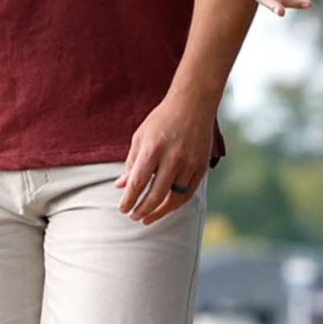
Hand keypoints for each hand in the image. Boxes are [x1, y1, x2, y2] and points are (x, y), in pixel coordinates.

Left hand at [118, 92, 213, 224]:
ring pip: (173, 198)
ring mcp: (189, 164)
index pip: (137, 183)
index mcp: (153, 149)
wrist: (193, 105)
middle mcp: (172, 158)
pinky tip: (165, 208)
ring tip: (147, 218)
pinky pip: (188, 193)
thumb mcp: (141, 137)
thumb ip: (131, 163)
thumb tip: (121, 187)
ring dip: (158, 212)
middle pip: (155, 195)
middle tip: (133, 216)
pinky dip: (176, 204)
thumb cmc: (162, 120)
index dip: (129, 200)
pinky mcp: (201, 167)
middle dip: (142, 210)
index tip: (122, 209)